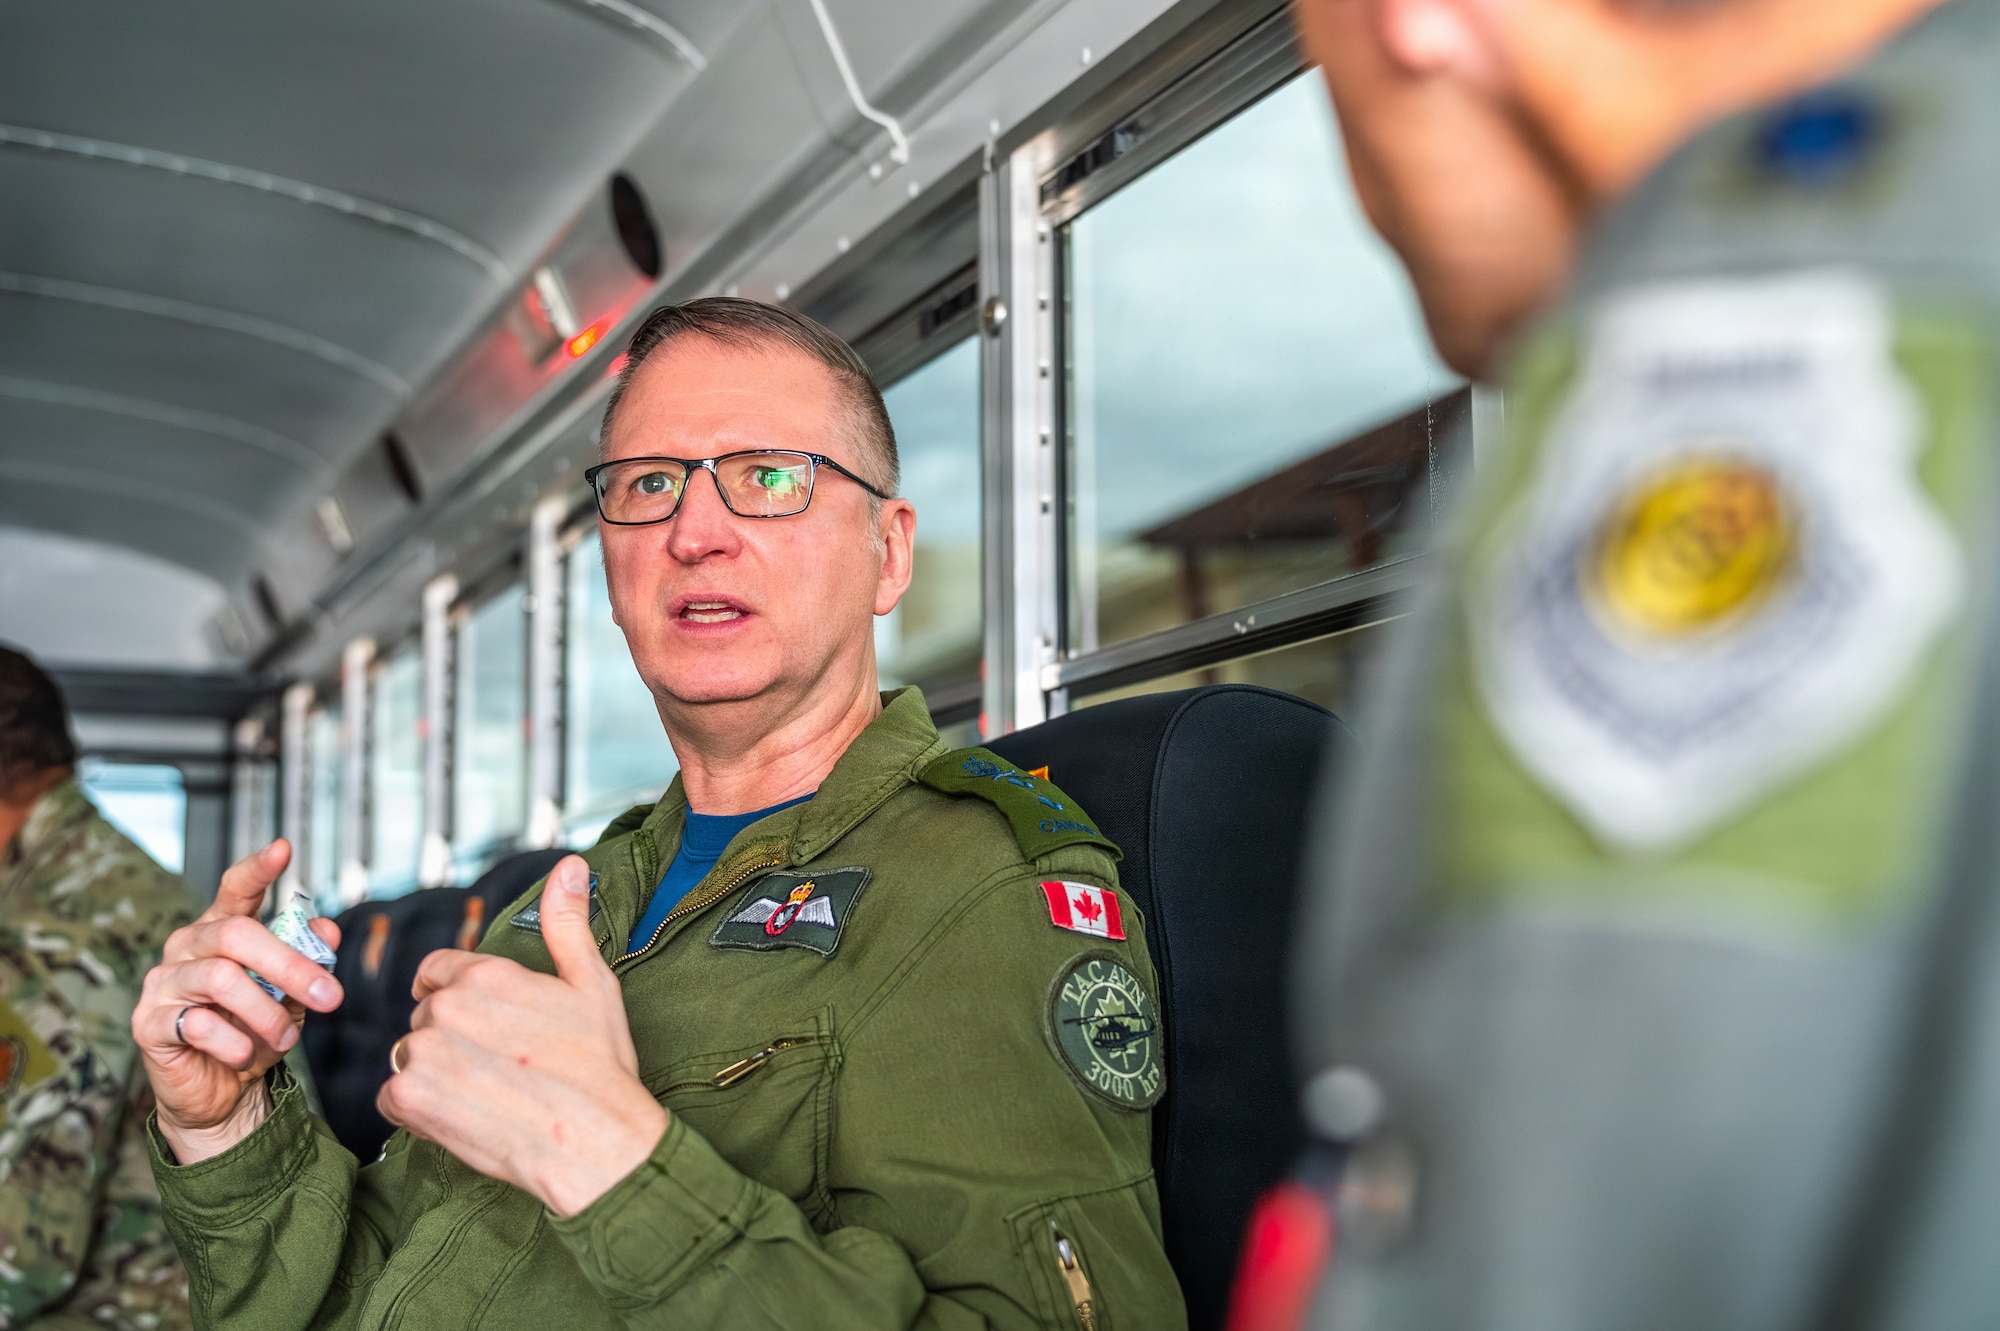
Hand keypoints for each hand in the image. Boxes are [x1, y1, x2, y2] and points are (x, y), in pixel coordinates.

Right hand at [137, 841, 344, 1163]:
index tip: (284, 848)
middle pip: (236, 935)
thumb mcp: (292, 995)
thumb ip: (306, 960)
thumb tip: (327, 929)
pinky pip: (199, 1024)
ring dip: (266, 1012)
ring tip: (287, 1038)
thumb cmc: (256, 1031)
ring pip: (221, 979)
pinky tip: (244, 1055)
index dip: (257, 869)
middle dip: (290, 965)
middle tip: (330, 997)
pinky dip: (235, 1042)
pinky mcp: (148, 1023)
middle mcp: (187, 947)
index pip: (235, 889)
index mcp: (222, 930)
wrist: (222, 1092)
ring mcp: (163, 982)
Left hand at [379, 856, 666, 1216]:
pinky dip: (419, 1110)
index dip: (458, 996)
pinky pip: (393, 1098)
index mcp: (487, 974)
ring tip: (485, 1095)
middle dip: (451, 1038)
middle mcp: (447, 1007)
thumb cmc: (600, 1067)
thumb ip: (566, 922)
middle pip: (424, 1016)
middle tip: (499, 1068)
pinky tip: (463, 1117)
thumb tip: (568, 865)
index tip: (485, 1025)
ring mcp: (424, 1053)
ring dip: (434, 1074)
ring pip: (409, 1056)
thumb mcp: (592, 983)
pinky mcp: (410, 1099)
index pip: (436, 970)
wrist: (596, 1143)